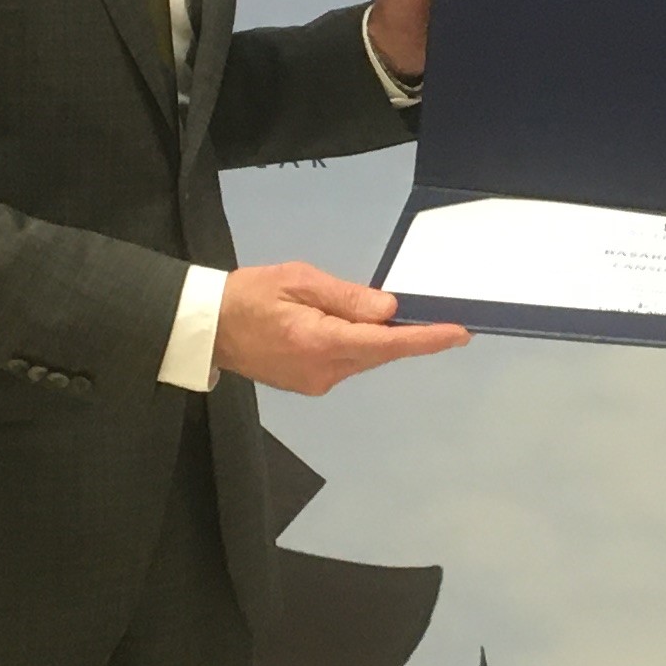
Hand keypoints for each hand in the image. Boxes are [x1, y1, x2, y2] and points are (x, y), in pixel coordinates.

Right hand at [213, 261, 467, 395]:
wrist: (207, 328)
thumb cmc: (249, 295)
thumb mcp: (298, 281)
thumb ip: (346, 297)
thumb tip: (389, 310)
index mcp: (320, 342)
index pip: (385, 343)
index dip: (425, 339)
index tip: (458, 333)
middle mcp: (323, 371)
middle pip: (378, 353)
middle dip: (402, 333)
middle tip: (426, 312)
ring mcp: (316, 383)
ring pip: (364, 359)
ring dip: (375, 338)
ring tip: (363, 310)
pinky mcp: (310, 384)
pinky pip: (346, 363)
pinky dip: (356, 345)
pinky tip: (344, 326)